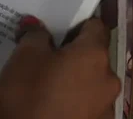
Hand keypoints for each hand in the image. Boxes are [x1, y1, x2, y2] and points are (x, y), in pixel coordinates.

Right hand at [0, 16, 120, 118]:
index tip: (56, 28)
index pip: (95, 26)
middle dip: (71, 56)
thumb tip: (36, 26)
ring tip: (42, 87)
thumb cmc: (26, 97)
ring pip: (89, 84)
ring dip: (71, 82)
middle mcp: (109, 80)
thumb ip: (34, 35)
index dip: (76, 23)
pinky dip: (70, 104)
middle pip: (93, 57)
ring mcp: (104, 109)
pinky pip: (84, 107)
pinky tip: (47, 109)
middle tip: (43, 58)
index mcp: (95, 55)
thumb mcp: (23, 57)